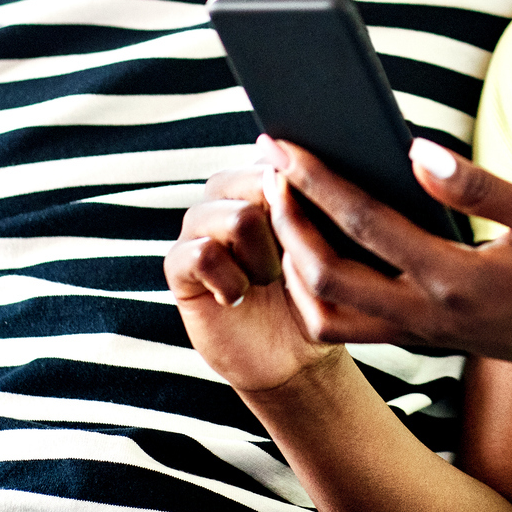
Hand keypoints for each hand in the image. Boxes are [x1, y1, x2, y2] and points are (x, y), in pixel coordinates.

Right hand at [163, 151, 341, 395]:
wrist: (294, 356)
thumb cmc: (319, 296)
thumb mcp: (333, 245)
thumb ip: (324, 202)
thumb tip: (320, 168)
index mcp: (264, 177)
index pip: (282, 155)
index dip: (305, 190)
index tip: (319, 227)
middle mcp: (227, 193)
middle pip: (260, 180)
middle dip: (287, 227)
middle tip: (291, 262)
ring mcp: (199, 226)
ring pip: (237, 217)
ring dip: (263, 259)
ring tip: (266, 281)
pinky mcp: (178, 265)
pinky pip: (203, 253)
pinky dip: (231, 281)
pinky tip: (238, 297)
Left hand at [259, 136, 511, 375]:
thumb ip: (480, 185)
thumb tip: (417, 150)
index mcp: (456, 279)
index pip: (364, 225)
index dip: (316, 182)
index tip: (283, 145)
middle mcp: (429, 316)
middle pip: (325, 276)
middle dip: (287, 218)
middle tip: (269, 168)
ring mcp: (425, 335)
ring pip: (327, 315)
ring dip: (295, 262)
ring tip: (287, 207)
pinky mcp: (429, 340)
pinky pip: (352, 326)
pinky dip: (320, 289)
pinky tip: (322, 244)